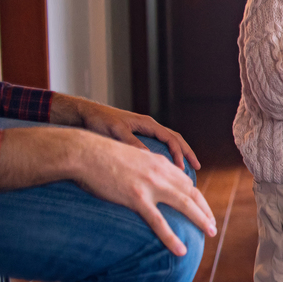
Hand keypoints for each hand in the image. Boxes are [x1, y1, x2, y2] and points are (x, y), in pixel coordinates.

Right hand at [0, 127, 216, 255]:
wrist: (84, 152)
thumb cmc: (101, 156)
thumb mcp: (131, 157)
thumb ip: (145, 167)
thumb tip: (148, 180)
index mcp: (159, 163)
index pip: (186, 183)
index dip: (197, 197)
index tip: (202, 209)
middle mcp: (160, 172)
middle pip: (191, 194)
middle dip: (205, 211)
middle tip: (213, 225)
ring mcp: (150, 185)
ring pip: (184, 205)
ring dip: (201, 220)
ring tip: (211, 233)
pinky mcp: (136, 197)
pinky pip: (158, 222)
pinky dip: (171, 237)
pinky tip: (180, 250)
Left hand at [50, 94, 199, 170]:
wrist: (86, 113)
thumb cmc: (99, 121)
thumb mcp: (116, 133)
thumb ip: (132, 143)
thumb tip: (149, 158)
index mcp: (147, 124)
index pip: (171, 138)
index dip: (179, 153)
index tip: (182, 168)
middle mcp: (149, 126)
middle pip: (175, 139)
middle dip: (187, 153)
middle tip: (197, 167)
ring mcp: (144, 130)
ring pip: (168, 141)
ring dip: (178, 153)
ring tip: (185, 169)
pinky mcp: (137, 135)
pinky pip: (158, 145)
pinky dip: (166, 154)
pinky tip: (164, 166)